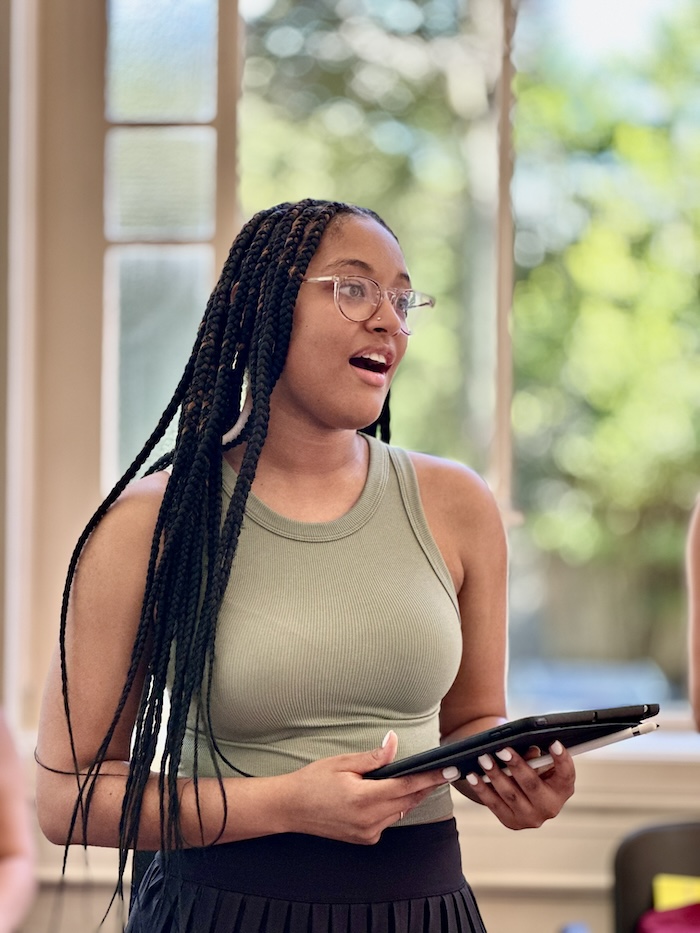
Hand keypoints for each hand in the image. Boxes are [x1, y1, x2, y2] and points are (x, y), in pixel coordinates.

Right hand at [277, 731, 457, 844]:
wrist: (291, 808)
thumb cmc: (313, 780)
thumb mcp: (342, 762)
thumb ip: (373, 757)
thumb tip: (394, 742)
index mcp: (363, 798)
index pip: (406, 786)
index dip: (430, 778)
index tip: (449, 771)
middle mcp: (369, 820)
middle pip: (408, 800)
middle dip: (427, 786)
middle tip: (445, 771)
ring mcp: (368, 833)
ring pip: (400, 811)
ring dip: (410, 795)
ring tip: (421, 778)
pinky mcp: (365, 839)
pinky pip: (389, 819)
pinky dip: (394, 806)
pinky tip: (390, 793)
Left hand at [458, 741, 574, 829]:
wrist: (519, 791)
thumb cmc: (532, 769)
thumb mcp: (538, 761)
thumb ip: (534, 756)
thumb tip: (527, 752)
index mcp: (563, 789)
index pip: (567, 774)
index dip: (562, 759)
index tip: (554, 743)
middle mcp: (550, 807)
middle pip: (533, 785)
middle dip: (516, 766)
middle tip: (502, 750)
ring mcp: (531, 818)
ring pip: (510, 795)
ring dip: (495, 775)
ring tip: (483, 758)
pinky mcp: (512, 822)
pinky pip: (494, 804)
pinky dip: (482, 788)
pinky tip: (473, 775)